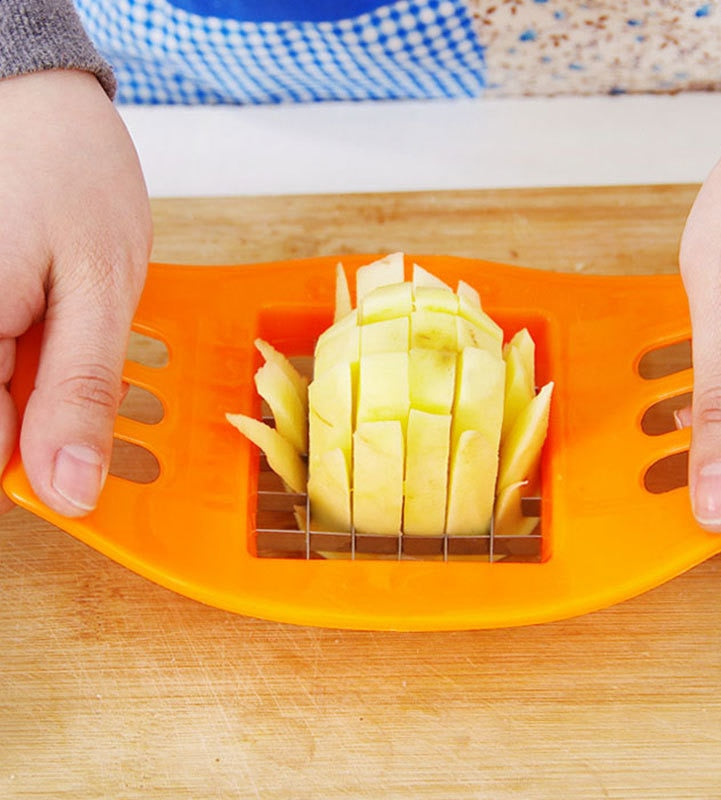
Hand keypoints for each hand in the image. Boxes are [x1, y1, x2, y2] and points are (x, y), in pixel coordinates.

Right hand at [0, 70, 150, 515]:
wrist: (24, 93)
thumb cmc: (68, 172)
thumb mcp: (98, 287)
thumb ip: (78, 391)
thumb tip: (69, 491)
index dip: (47, 464)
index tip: (87, 448)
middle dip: (37, 412)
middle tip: (69, 348)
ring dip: (32, 379)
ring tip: (53, 315)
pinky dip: (21, 354)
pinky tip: (38, 314)